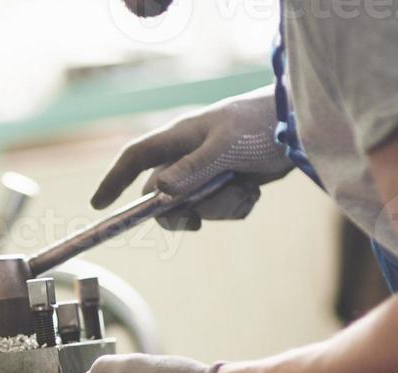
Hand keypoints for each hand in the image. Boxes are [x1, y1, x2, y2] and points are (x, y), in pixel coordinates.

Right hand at [92, 86, 292, 229]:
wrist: (299, 128)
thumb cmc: (259, 126)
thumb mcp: (224, 146)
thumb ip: (192, 169)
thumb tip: (160, 192)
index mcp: (178, 139)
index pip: (134, 159)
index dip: (113, 180)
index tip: (98, 205)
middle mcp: (188, 157)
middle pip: (164, 197)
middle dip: (184, 212)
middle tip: (197, 222)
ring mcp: (208, 172)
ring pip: (196, 207)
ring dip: (220, 207)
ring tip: (244, 187)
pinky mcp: (228, 184)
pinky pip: (220, 209)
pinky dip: (236, 207)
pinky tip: (253, 189)